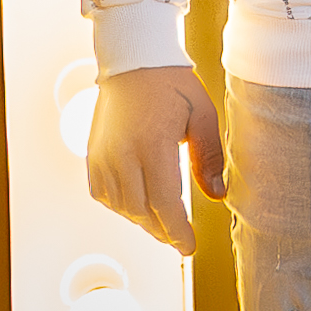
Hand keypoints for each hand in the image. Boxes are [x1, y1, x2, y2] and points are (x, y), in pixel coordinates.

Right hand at [86, 65, 227, 256]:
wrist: (133, 63)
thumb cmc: (173, 85)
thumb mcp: (202, 116)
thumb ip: (209, 159)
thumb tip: (218, 195)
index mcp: (152, 144)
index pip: (165, 202)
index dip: (178, 230)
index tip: (189, 247)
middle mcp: (122, 154)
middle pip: (141, 211)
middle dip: (163, 231)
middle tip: (180, 241)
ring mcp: (102, 156)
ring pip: (121, 207)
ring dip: (143, 221)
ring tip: (164, 226)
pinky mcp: (92, 155)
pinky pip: (103, 195)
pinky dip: (121, 207)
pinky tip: (139, 207)